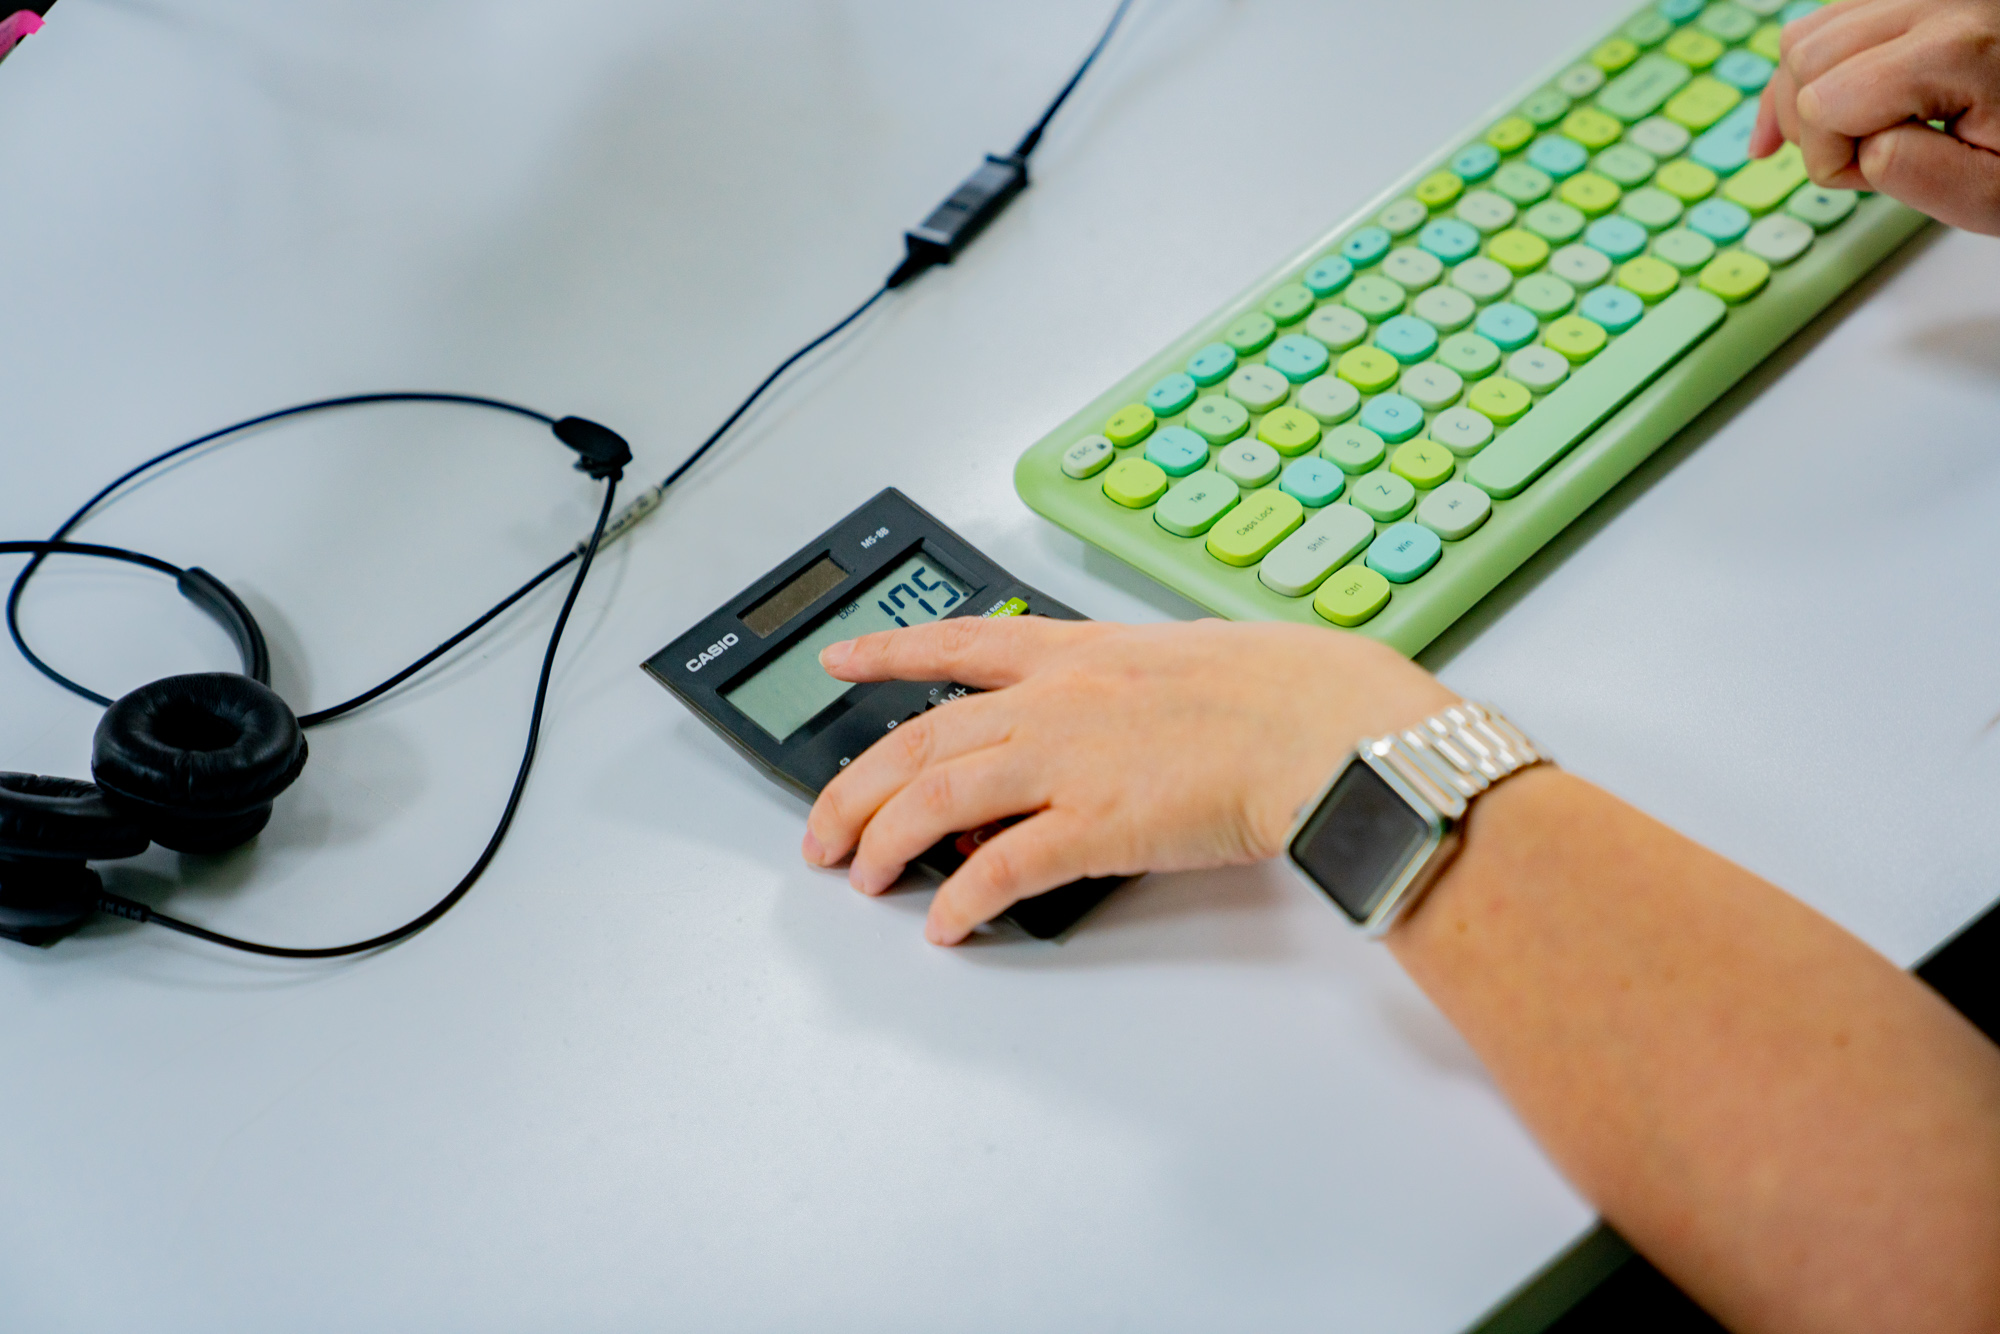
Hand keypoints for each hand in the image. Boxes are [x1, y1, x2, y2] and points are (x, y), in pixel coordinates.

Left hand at [800, 615, 1453, 943]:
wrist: (1328, 727)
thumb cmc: (1288, 692)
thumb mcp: (1189, 660)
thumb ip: (1130, 689)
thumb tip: (1108, 724)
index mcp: (1080, 653)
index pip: (959, 643)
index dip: (889, 655)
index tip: (842, 659)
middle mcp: (1056, 701)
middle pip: (919, 739)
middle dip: (854, 787)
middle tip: (823, 827)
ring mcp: (1069, 761)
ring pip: (936, 799)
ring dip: (885, 841)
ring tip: (862, 877)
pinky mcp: (1094, 825)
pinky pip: (1000, 868)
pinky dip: (962, 900)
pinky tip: (945, 924)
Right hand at [1749, 0, 1999, 232]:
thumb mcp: (1989, 194)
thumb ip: (1914, 173)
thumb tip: (1858, 145)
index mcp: (1957, 50)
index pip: (1822, 106)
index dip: (1835, 160)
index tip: (1878, 175)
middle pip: (1806, 60)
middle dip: (1816, 126)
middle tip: (1867, 154)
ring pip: (1803, 38)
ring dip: (1808, 96)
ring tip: (1853, 128)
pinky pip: (1825, 22)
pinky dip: (1814, 69)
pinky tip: (1832, 104)